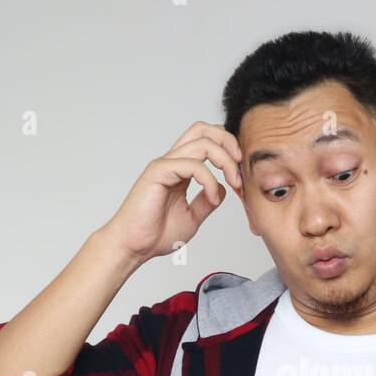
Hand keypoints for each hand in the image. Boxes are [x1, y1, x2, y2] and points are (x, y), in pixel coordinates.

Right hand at [99, 121, 244, 264]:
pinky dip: (209, 179)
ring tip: (234, 183)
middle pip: (204, 129)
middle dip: (229, 141)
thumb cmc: (155, 233)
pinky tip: (212, 197)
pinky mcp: (158, 172)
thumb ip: (206, 201)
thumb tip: (222, 189)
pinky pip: (192, 164)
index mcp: (180, 169)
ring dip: (226, 161)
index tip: (241, 176)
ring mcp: (165, 164)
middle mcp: (173, 161)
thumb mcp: (192, 216)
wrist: (134, 246)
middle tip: (241, 165)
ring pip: (203, 142)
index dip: (228, 150)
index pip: (207, 141)